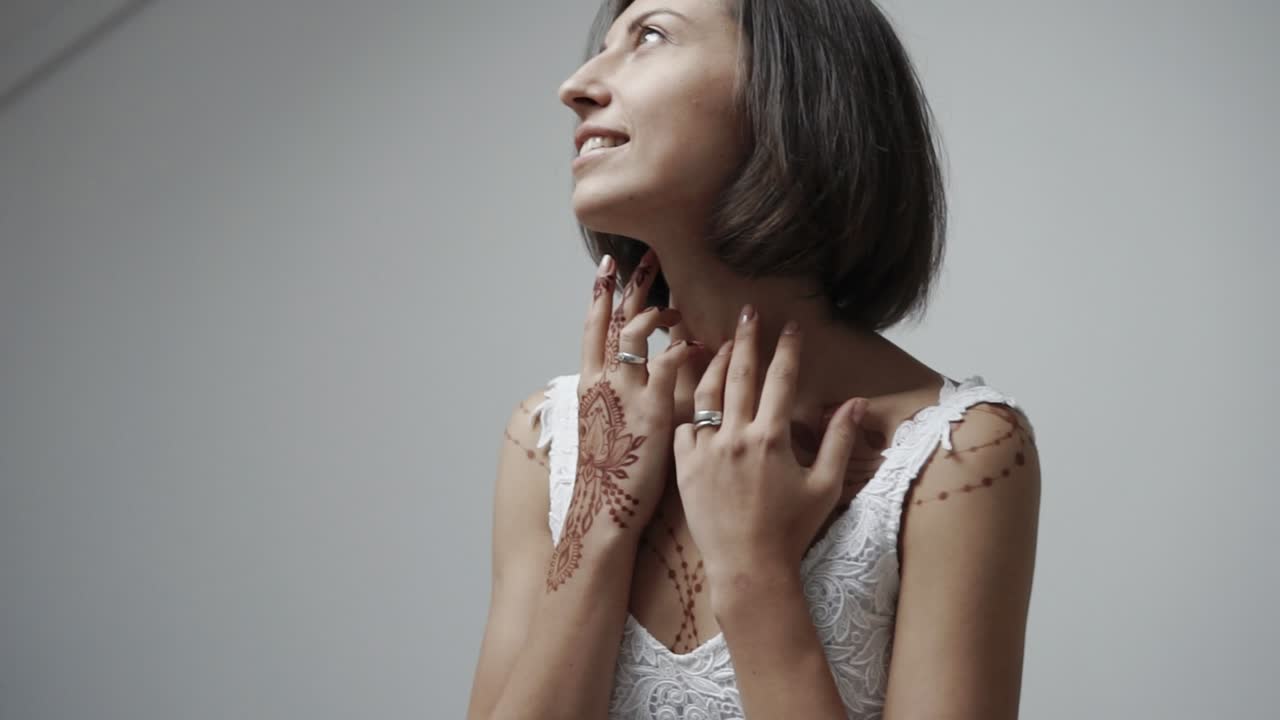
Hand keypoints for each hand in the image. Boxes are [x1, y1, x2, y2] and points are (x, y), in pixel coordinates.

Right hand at [547, 250, 703, 590]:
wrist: (604, 510)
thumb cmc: (609, 477)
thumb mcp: (604, 431)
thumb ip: (619, 401)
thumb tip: (636, 385)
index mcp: (589, 384)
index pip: (592, 327)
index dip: (601, 295)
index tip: (610, 269)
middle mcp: (602, 379)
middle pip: (615, 317)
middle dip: (631, 286)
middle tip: (648, 259)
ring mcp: (625, 391)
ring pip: (639, 331)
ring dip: (662, 313)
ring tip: (680, 308)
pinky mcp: (650, 406)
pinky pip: (669, 362)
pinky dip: (684, 348)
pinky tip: (701, 343)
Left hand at [672, 306, 868, 590]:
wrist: (747, 568)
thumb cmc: (791, 531)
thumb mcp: (824, 486)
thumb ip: (838, 441)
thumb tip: (855, 404)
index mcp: (772, 438)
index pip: (781, 380)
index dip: (787, 349)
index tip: (790, 325)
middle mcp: (736, 437)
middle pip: (740, 375)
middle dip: (747, 338)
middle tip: (748, 312)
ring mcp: (706, 450)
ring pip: (706, 393)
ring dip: (714, 363)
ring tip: (721, 342)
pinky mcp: (684, 466)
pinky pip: (684, 426)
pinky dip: (690, 409)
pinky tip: (693, 395)